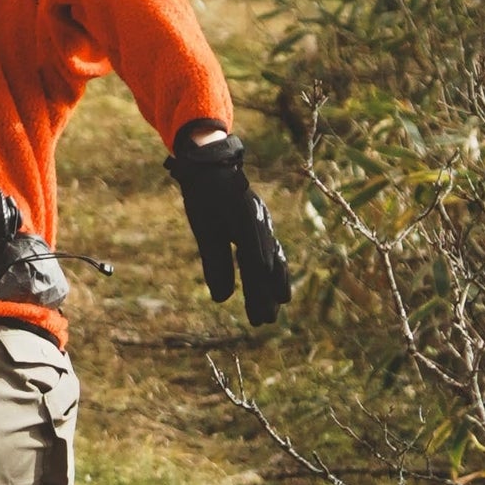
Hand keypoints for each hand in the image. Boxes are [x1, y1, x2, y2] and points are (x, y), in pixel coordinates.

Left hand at [165, 124, 291, 324]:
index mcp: (245, 225)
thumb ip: (215, 263)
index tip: (259, 316)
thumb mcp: (204, 229)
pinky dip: (276, 266)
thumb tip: (222, 299)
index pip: (254, 267)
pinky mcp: (260, 221)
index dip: (257, 294)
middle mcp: (260, 224)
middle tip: (266, 320)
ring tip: (280, 302)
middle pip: (268, 266)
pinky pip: (273, 247)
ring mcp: (263, 222)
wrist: (212, 163)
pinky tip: (275, 279)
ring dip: (275, 282)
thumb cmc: (204, 196)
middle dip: (268, 294)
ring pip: (274, 257)